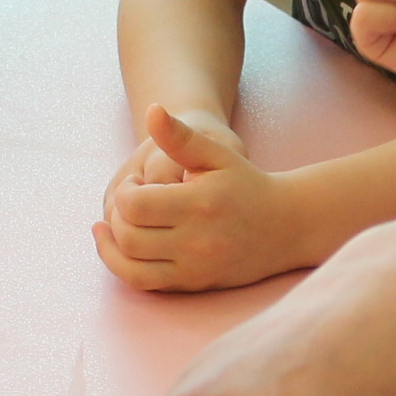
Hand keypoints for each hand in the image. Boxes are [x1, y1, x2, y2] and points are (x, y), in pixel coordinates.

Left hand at [93, 104, 311, 291]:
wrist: (285, 226)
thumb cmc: (248, 184)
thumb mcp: (218, 153)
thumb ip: (181, 136)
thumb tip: (152, 110)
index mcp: (199, 205)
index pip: (134, 205)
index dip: (125, 191)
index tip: (136, 183)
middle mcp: (196, 242)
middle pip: (128, 236)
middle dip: (117, 217)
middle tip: (129, 202)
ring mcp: (195, 269)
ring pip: (130, 266)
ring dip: (111, 246)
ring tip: (110, 227)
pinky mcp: (194, 285)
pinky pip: (144, 283)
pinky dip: (123, 266)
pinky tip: (121, 247)